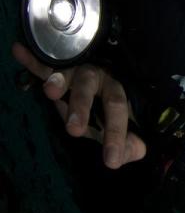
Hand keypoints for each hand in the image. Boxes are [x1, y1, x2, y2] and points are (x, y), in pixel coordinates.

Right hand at [12, 42, 146, 168]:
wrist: (95, 77)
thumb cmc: (105, 106)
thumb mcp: (116, 127)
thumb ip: (128, 141)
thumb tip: (136, 153)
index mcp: (115, 90)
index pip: (118, 111)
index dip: (117, 135)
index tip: (112, 161)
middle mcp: (96, 77)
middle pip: (90, 90)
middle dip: (82, 109)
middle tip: (74, 131)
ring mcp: (74, 71)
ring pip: (66, 74)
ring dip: (58, 81)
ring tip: (50, 91)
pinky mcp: (53, 68)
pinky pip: (42, 64)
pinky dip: (31, 59)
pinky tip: (19, 51)